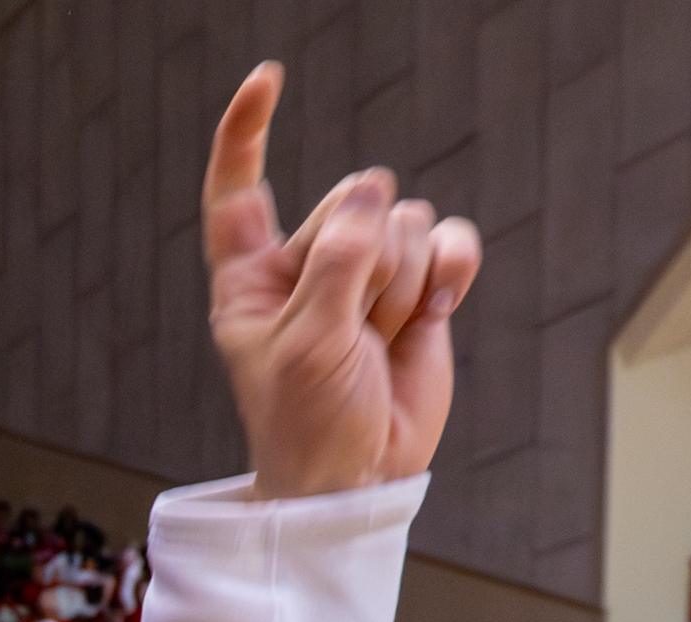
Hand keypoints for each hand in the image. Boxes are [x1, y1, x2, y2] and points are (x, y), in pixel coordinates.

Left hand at [199, 63, 479, 498]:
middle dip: (362, 262)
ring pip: (402, 221)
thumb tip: (372, 189)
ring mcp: (368, 272)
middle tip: (350, 331)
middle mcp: (308, 264)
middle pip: (351, 200)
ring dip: (400, 283)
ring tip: (378, 340)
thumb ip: (336, 263)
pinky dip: (450, 269)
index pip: (240, 190)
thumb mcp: (306, 345)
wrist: (359, 474)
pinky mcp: (420, 286)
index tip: (266, 78)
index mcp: (251, 277)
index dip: (248, 132)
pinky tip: (433, 311)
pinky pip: (449, 238)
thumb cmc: (308, 421)